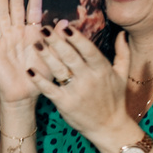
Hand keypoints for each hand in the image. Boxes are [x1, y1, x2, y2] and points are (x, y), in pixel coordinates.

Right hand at [0, 0, 45, 109]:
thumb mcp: (52, 56)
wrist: (23, 94)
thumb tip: (63, 22)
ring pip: (3, 14)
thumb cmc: (39, 76)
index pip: (33, 9)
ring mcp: (5, 39)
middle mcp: (18, 33)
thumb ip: (56, 39)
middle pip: (15, 7)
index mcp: (32, 33)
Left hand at [29, 23, 132, 142]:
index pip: (88, 49)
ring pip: (58, 70)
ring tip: (35, 43)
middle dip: (56, 41)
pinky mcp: (65, 104)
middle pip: (70, 56)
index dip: (76, 38)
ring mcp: (76, 92)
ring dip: (46, 56)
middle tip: (43, 28)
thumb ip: (123, 53)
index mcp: (102, 69)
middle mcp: (89, 79)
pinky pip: (49, 89)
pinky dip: (39, 80)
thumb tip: (121, 33)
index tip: (65, 26)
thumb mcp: (123, 75)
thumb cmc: (115, 99)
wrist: (109, 127)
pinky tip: (29, 70)